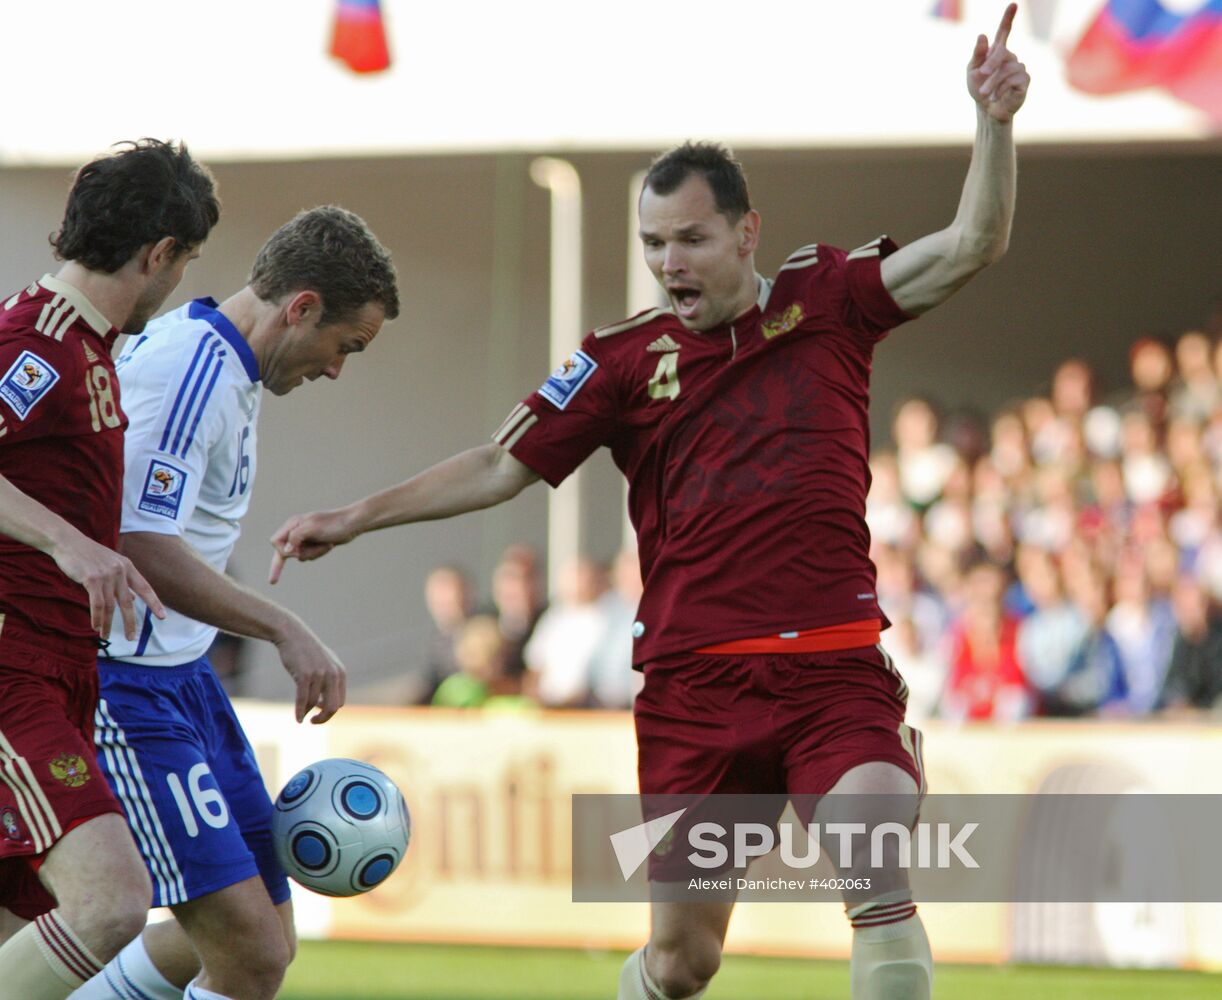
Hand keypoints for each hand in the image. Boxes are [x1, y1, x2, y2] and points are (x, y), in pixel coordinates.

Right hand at [50, 531, 165, 639]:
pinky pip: (97, 604)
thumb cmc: (88, 555)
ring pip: (110, 606)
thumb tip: (132, 599)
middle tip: (131, 638)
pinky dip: (97, 617)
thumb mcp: (110, 565)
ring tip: (105, 635)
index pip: (145, 588)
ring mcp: (106, 575)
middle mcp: (120, 571)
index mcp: (127, 567)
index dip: (154, 603)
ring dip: (108, 624)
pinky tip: (96, 626)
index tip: (163, 617)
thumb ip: (122, 581)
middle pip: (127, 602)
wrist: (67, 542)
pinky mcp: (92, 579)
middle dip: (130, 622)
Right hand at [268, 508, 355, 583]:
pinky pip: (309, 556)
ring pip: (299, 556)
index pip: (275, 541)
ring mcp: (305, 538)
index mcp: (293, 524)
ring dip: (314, 553)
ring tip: (327, 543)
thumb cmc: (333, 524)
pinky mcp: (313, 544)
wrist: (352, 524)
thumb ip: (295, 537)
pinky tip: (329, 545)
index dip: (282, 550)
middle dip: (301, 553)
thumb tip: (286, 551)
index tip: (296, 552)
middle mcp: (296, 531)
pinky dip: (319, 553)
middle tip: (316, 546)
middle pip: (285, 552)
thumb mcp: (312, 528)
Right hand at [276, 623, 347, 723]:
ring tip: (301, 714)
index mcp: (340, 673)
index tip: (318, 712)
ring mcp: (319, 674)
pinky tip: (298, 719)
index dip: (329, 711)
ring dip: (307, 711)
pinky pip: (303, 700)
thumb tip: (324, 707)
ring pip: (314, 704)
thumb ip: (328, 684)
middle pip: (332, 707)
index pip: (340, 702)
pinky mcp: (304, 675)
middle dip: (323, 719)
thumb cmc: (307, 653)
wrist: (293, 635)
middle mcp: (332, 674)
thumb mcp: (324, 665)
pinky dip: (300, 711)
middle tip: (313, 722)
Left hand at [967, 3, 1028, 122]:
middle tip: (980, 74)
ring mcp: (1019, 68)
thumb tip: (982, 34)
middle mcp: (1011, 57)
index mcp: (997, 52)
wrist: (987, 110)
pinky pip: (1014, 80)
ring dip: (992, 82)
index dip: (1008, 18)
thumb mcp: (972, 71)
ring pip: (1007, 69)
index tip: (1013, 4)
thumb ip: (977, 54)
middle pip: (1002, 52)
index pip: (1004, 31)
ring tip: (985, 94)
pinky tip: (996, 97)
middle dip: (990, 64)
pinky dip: (1001, 89)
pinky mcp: (1025, 80)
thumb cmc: (979, 89)